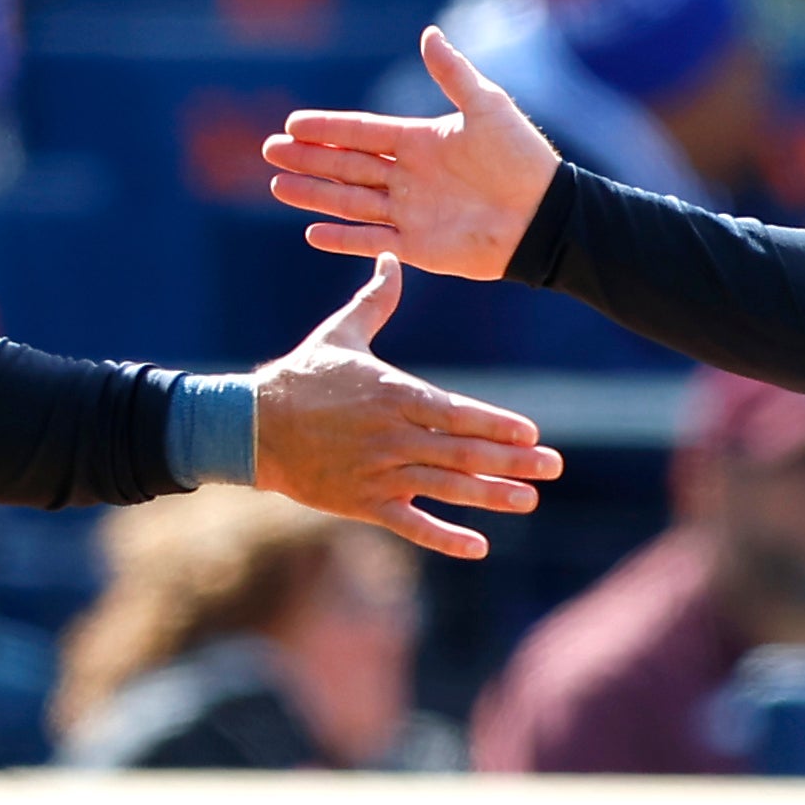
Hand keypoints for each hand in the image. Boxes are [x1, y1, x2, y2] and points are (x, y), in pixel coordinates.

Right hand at [245, 257, 564, 560]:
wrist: (251, 426)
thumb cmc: (300, 378)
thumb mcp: (340, 334)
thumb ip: (374, 300)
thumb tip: (391, 258)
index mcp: (393, 394)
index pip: (455, 411)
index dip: (495, 424)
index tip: (531, 433)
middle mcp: (391, 436)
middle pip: (462, 452)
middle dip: (512, 462)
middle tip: (553, 468)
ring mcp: (378, 472)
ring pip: (444, 489)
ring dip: (490, 496)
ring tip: (528, 500)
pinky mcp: (363, 502)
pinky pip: (411, 523)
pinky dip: (444, 537)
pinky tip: (478, 546)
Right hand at [261, 28, 563, 278]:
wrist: (544, 215)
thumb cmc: (520, 157)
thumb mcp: (487, 106)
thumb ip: (453, 74)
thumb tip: (429, 33)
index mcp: (419, 141)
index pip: (361, 132)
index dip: (327, 128)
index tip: (292, 124)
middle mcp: (407, 175)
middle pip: (346, 166)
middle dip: (308, 158)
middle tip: (269, 150)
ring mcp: (410, 211)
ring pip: (349, 201)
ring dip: (314, 194)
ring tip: (278, 185)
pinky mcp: (418, 247)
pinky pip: (372, 241)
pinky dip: (343, 240)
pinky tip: (313, 233)